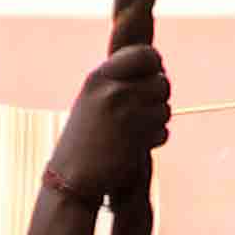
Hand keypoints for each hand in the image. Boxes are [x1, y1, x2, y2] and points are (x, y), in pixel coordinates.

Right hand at [43, 43, 171, 205]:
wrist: (70, 180)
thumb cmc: (84, 142)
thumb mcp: (92, 100)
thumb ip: (118, 81)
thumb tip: (156, 67)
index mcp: (99, 77)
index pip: (145, 54)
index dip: (155, 64)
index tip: (152, 76)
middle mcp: (112, 90)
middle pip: (161, 82)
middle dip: (158, 98)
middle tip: (142, 113)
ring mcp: (125, 112)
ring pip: (165, 109)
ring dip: (156, 122)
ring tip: (132, 134)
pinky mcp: (136, 136)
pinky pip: (163, 131)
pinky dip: (154, 140)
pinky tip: (133, 147)